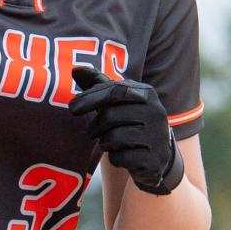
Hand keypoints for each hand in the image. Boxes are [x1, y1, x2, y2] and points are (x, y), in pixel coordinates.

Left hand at [68, 68, 184, 194]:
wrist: (158, 154)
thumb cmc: (131, 122)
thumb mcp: (118, 102)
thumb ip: (99, 85)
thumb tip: (75, 71)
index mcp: (146, 93)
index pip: (114, 90)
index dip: (90, 98)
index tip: (72, 108)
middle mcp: (155, 111)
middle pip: (110, 116)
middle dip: (95, 126)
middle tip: (93, 133)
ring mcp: (157, 136)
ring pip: (114, 137)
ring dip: (104, 142)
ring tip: (109, 142)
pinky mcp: (154, 159)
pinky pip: (121, 157)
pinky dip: (115, 158)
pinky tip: (122, 155)